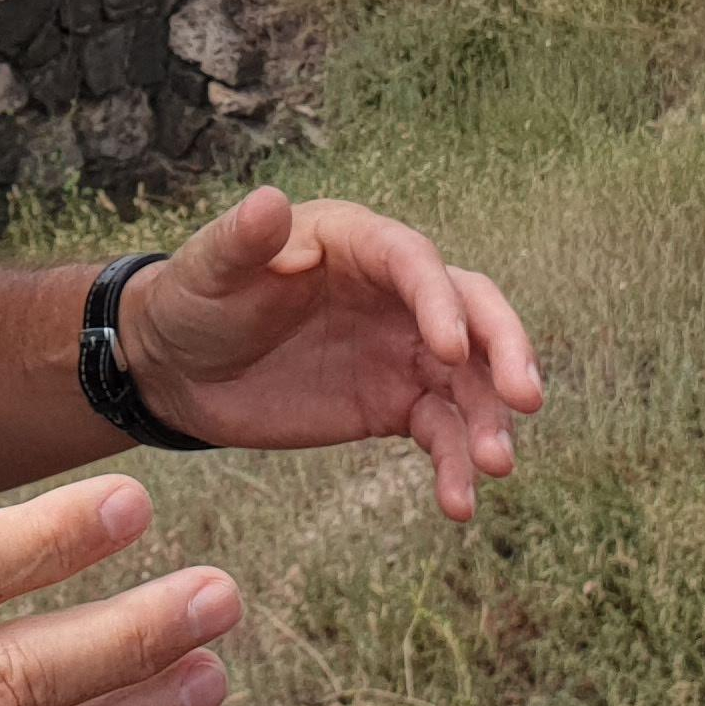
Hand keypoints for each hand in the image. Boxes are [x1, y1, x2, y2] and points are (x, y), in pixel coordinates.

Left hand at [121, 188, 543, 518]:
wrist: (179, 367)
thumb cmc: (194, 298)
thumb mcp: (208, 268)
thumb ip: (241, 240)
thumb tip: (269, 202)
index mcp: (359, 243)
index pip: (415, 262)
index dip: (439, 301)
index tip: (449, 348)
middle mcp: (397, 292)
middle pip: (473, 310)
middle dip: (505, 349)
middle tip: (525, 398)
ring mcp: (402, 350)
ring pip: (469, 378)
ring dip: (491, 419)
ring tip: (495, 466)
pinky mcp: (395, 403)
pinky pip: (442, 430)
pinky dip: (457, 463)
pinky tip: (457, 503)